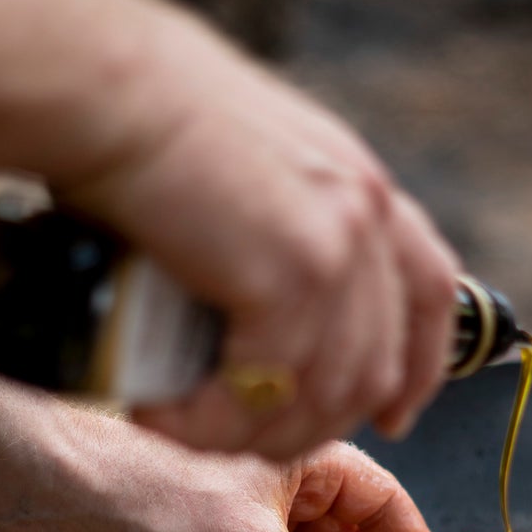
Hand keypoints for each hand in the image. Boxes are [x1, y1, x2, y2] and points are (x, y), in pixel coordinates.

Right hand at [0, 0, 462, 456]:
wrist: (102, 89)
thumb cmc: (134, 116)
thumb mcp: (236, 165)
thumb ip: (265, 220)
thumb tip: (237, 298)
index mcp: (358, 183)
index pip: (428, 293)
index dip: (418, 369)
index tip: (390, 419)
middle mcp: (365, 213)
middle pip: (374, 366)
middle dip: (308, 424)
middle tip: (236, 441)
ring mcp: (338, 248)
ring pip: (320, 395)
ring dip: (249, 433)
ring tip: (182, 430)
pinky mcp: (292, 279)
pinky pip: (263, 390)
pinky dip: (210, 422)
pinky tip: (163, 418)